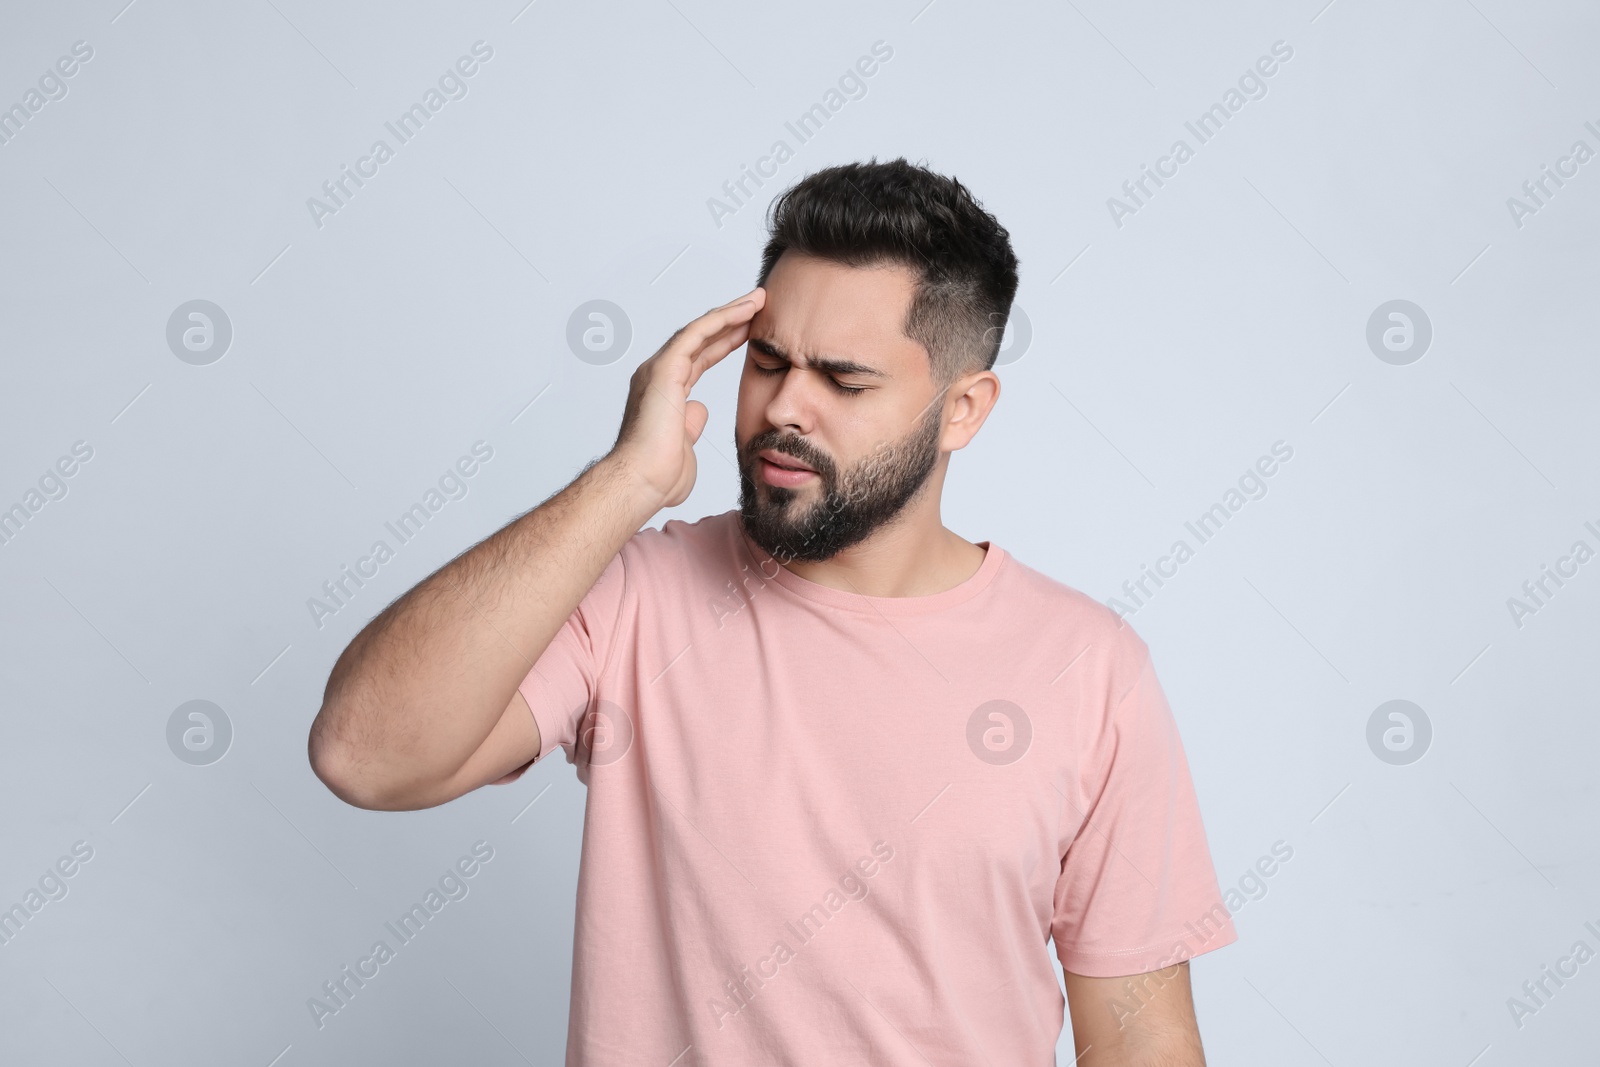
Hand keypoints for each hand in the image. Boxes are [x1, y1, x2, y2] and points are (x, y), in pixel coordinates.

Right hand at [608, 286, 765, 509]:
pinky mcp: (664, 369)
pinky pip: (697, 334)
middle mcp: (658, 377)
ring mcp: (659, 370)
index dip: (723, 343)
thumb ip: (691, 425)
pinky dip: (721, 319)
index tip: (748, 332)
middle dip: (729, 322)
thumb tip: (699, 410)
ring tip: (756, 300)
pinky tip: (744, 310)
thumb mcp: (685, 445)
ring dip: (729, 313)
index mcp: (664, 394)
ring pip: (699, 331)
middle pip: (699, 340)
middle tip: (756, 306)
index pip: (698, 359)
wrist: (642, 482)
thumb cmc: (659, 475)